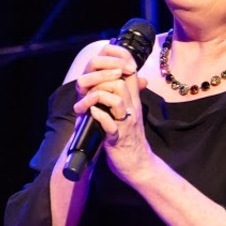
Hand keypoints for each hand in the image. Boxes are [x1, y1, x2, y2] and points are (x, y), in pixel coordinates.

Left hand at [73, 43, 151, 181]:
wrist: (140, 166)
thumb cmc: (130, 139)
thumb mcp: (131, 113)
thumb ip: (128, 95)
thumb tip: (129, 78)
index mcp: (133, 101)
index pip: (129, 71)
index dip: (117, 59)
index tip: (102, 60)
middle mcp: (131, 109)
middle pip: (120, 80)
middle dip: (101, 79)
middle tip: (87, 87)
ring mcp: (125, 123)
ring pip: (116, 99)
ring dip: (97, 96)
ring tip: (85, 104)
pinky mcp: (117, 139)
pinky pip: (110, 124)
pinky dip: (99, 116)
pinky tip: (91, 115)